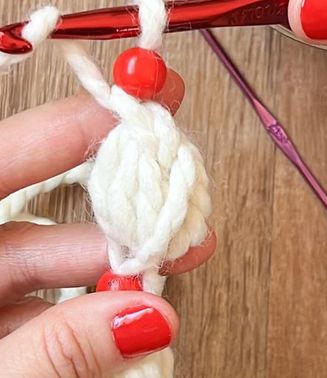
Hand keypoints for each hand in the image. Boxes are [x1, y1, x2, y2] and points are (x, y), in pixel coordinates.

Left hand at [0, 70, 215, 375]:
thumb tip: (144, 319)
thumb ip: (52, 357)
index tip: (134, 109)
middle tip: (173, 190)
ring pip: (43, 258)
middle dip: (112, 198)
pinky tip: (131, 314)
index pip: (0, 160)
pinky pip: (39, 303)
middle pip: (31, 204)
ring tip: (171, 260)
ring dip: (111, 260)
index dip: (70, 128)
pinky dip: (88, 307)